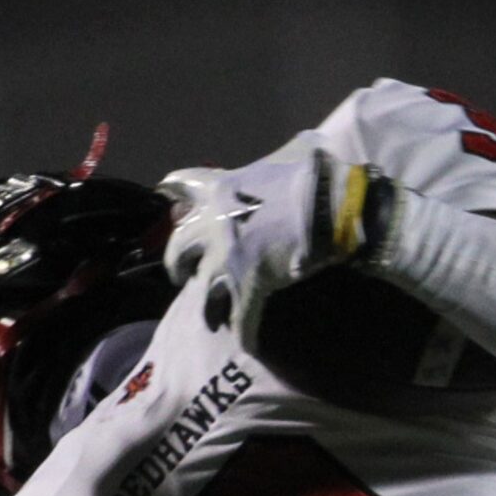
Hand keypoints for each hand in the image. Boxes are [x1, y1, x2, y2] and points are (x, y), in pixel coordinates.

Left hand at [159, 150, 374, 342]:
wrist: (330, 208)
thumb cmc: (314, 176)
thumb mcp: (290, 154)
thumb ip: (277, 161)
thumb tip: (300, 150)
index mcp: (221, 187)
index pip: (182, 183)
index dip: (172, 191)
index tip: (165, 197)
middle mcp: (214, 224)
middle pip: (178, 245)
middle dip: (178, 261)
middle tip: (182, 272)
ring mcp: (228, 259)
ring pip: (203, 288)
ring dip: (206, 303)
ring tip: (211, 316)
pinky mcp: (248, 288)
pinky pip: (241, 319)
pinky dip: (244, 333)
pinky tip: (247, 345)